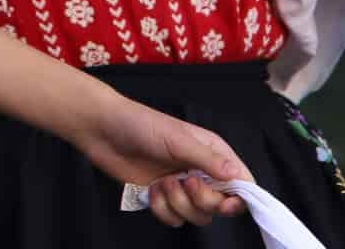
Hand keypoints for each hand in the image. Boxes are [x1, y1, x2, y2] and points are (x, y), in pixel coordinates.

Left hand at [69, 90, 248, 227]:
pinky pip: (173, 219)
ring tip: (162, 182)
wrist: (104, 131)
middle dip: (202, 200)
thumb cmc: (142, 125)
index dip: (239, 197)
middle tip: (185, 183)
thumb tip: (239, 177)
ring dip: (178, 204)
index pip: (241, 182)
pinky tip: (151, 189)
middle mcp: (201, 172)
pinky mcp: (163, 198)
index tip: (226, 202)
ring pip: (197, 215)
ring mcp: (182, 186)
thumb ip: (209, 160)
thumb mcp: (179, 140)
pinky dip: (161, 208)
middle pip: (221, 205)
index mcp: (212, 153)